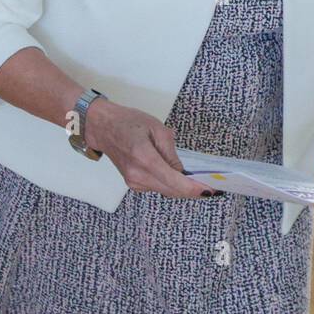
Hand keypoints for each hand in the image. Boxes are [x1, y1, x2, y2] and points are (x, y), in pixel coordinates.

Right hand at [84, 99, 214, 197]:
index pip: (174, 181)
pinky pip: (157, 187)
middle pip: (171, 190)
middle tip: (211, 186)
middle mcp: (137, 175)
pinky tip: (178, 177)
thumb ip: (171, 153)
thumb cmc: (129, 123)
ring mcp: (133, 181)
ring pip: (165, 191)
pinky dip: (170, 184)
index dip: (193, 188)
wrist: (102, 126)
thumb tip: (182, 172)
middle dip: (192, 190)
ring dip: (181, 188)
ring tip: (197, 181)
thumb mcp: (158, 130)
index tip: (209, 190)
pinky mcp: (132, 183)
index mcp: (144, 158)